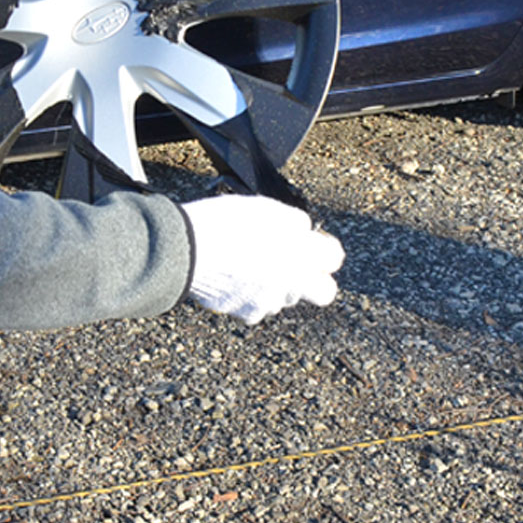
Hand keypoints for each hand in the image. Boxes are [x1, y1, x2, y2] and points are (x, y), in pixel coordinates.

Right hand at [183, 194, 343, 324]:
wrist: (187, 250)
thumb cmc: (226, 223)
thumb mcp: (267, 208)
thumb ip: (294, 222)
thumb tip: (303, 231)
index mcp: (303, 255)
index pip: (334, 258)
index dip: (325, 247)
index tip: (314, 241)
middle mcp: (293, 285)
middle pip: (324, 291)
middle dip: (314, 278)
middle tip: (295, 261)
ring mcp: (270, 303)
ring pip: (286, 296)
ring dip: (277, 284)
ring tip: (250, 261)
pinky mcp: (245, 313)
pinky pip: (257, 304)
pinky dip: (250, 293)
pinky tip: (233, 274)